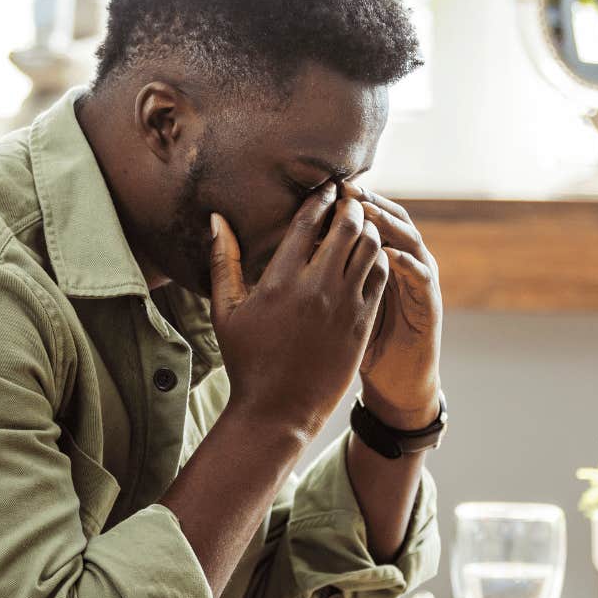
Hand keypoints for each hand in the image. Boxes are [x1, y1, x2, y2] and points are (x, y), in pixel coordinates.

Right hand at [210, 183, 390, 437]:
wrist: (278, 411)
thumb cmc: (246, 360)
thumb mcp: (226, 311)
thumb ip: (223, 260)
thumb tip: (217, 218)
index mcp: (280, 281)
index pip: (307, 222)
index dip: (320, 198)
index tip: (326, 187)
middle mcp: (316, 289)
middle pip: (346, 228)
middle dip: (350, 206)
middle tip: (349, 198)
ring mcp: (344, 306)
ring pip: (370, 248)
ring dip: (368, 229)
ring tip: (361, 224)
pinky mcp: (362, 323)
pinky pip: (380, 277)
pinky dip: (379, 258)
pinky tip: (371, 255)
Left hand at [342, 182, 442, 429]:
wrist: (396, 382)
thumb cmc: (358, 346)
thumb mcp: (337, 308)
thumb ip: (320, 279)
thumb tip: (283, 258)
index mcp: (375, 262)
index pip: (362, 221)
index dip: (344, 204)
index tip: (321, 189)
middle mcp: (401, 263)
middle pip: (388, 219)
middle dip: (367, 203)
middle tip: (346, 188)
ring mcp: (417, 282)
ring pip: (409, 240)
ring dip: (389, 224)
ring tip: (367, 211)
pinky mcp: (429, 305)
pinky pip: (421, 277)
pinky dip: (407, 262)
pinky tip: (389, 254)